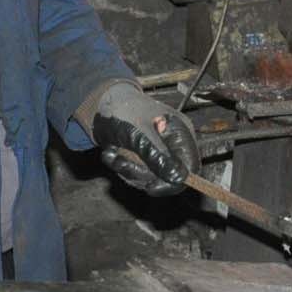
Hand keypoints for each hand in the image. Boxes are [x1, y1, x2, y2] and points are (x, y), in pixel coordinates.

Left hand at [89, 82, 199, 196]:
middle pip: (169, 176)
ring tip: (112, 154)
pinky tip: (112, 155)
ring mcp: (160, 151)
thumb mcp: (138, 135)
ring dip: (127, 171)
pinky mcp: (146, 158)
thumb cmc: (122, 111)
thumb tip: (179, 178)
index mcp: (180, 131)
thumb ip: (158, 157)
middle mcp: (174, 143)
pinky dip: (123, 169)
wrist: (102, 104)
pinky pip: (140, 176)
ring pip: (151, 179)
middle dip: (141, 174)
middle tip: (120, 163)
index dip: (174, 181)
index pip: (189, 166)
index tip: (151, 187)